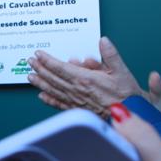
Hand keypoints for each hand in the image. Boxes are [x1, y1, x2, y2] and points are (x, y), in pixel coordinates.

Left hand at [28, 37, 160, 115]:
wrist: (131, 120)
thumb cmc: (128, 97)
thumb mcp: (123, 72)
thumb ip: (111, 55)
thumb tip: (103, 41)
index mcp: (86, 80)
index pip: (61, 68)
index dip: (48, 60)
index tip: (38, 54)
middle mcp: (78, 91)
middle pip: (54, 78)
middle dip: (40, 68)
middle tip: (30, 61)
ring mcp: (76, 102)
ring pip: (54, 91)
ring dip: (41, 82)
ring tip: (30, 76)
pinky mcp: (79, 111)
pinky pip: (60, 104)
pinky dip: (49, 100)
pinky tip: (42, 97)